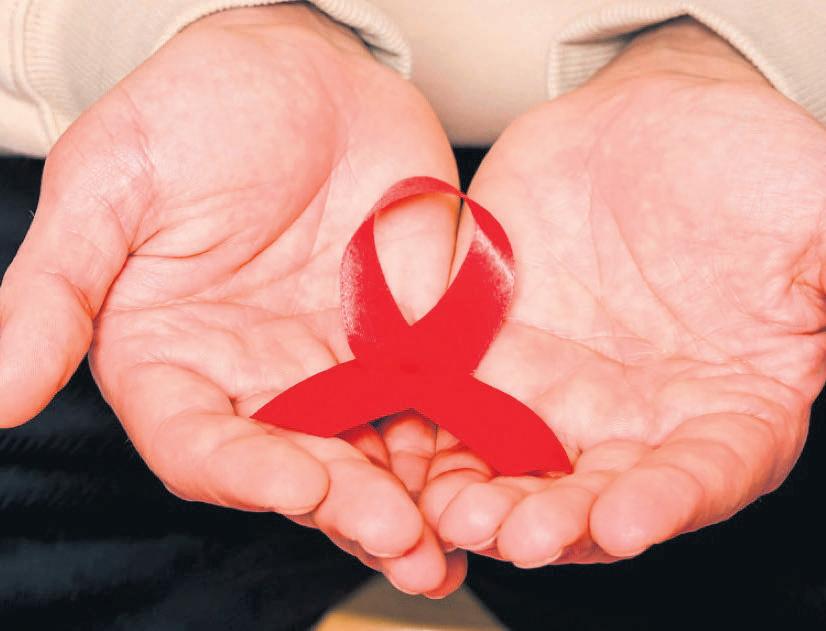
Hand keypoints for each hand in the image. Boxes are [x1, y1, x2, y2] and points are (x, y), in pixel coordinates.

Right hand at [0, 5, 463, 594]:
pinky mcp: (404, 341)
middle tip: (402, 544)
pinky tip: (492, 482)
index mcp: (174, 359)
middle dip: (347, 511)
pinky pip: (433, 404)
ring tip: (450, 552)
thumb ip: (58, 291)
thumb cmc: (194, 111)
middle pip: (298, 468)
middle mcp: (256, 379)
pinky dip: (459, 448)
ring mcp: (337, 365)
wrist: (301, 66)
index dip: (245, 474)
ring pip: (372, 455)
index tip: (297, 485)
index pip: (202, 444)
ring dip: (411, 507)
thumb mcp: (112, 184)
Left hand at [417, 18, 825, 566]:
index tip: (626, 523)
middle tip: (521, 535)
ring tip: (457, 514)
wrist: (645, 121)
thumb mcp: (807, 209)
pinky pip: (457, 406)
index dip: (669, 502)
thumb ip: (823, 274)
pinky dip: (434, 437)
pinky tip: (410, 457)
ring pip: (519, 466)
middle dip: (560, 520)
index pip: (706, 472)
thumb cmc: (741, 160)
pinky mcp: (492, 354)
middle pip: (599, 490)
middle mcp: (636, 414)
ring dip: (487, 499)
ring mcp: (558, 390)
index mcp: (725, 402)